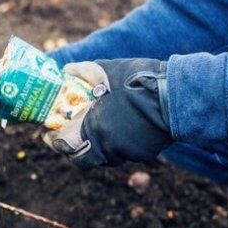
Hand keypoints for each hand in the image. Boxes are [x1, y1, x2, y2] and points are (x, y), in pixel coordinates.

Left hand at [43, 59, 171, 167]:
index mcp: (95, 128)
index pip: (66, 147)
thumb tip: (65, 70)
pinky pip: (123, 152)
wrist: (177, 96)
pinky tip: (120, 126)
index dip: (56, 142)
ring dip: (97, 143)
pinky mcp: (143, 154)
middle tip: (72, 132)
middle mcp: (109, 147)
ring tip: (97, 126)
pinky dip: (117, 142)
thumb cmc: (141, 80)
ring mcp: (127, 153)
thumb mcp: (107, 69)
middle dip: (75, 145)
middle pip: (84, 157)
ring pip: (104, 155)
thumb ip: (83, 72)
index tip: (50, 135)